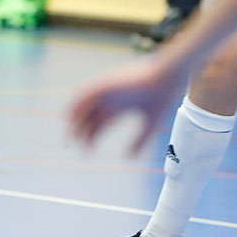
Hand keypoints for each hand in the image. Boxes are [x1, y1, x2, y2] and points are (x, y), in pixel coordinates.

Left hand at [68, 54, 189, 154]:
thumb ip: (140, 141)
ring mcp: (107, 90)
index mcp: (119, 107)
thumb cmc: (162, 98)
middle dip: (78, 131)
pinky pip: (85, 92)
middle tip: (69, 145)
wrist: (167, 77)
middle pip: (87, 117)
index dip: (90, 138)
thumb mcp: (150, 124)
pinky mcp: (106, 83)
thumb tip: (129, 159)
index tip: (86, 152)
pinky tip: (70, 116)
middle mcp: (110, 99)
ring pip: (83, 105)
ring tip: (69, 135)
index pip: (98, 124)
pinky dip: (76, 103)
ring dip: (74, 119)